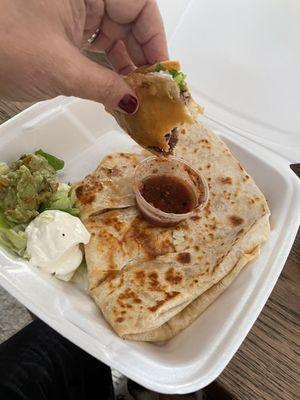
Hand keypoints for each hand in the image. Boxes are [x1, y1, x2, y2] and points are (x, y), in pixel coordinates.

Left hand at [0, 0, 167, 112]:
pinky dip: (106, 64)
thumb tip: (134, 103)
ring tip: (133, 94)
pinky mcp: (62, 24)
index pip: (140, 5)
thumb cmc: (5, 47)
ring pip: (113, 32)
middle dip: (141, 56)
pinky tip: (114, 86)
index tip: (161, 72)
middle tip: (150, 90)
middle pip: (129, 19)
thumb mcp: (63, 70)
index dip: (155, 39)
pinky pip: (95, 41)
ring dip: (125, 64)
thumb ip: (106, 87)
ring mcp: (72, 7)